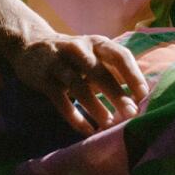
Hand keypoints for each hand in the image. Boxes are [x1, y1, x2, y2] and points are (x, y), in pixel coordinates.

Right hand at [5, 30, 148, 135]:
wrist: (31, 45)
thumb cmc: (74, 56)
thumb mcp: (94, 55)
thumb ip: (114, 71)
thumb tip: (142, 99)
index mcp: (97, 43)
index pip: (119, 55)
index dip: (132, 74)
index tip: (144, 95)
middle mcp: (79, 49)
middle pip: (99, 71)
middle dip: (116, 93)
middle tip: (131, 114)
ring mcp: (59, 62)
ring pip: (78, 85)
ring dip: (95, 106)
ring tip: (108, 125)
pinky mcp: (44, 77)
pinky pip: (60, 99)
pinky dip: (74, 116)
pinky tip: (87, 130)